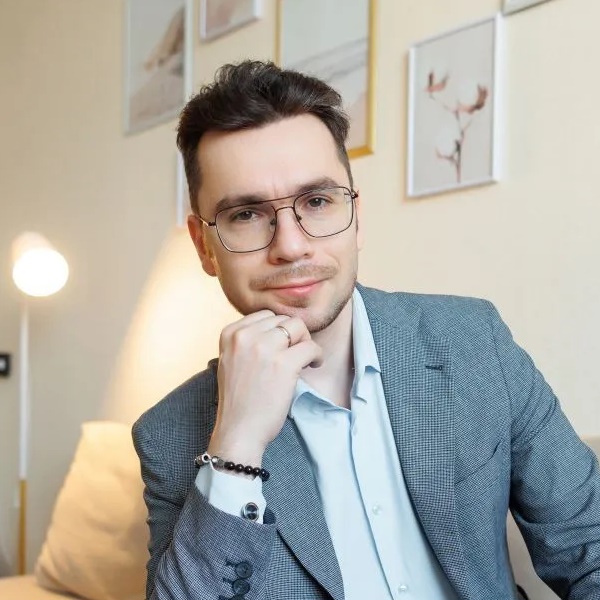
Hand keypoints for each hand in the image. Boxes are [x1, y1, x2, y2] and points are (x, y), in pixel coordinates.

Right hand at [208, 310, 322, 467]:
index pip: (265, 315)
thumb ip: (248, 341)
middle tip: (296, 354)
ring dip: (306, 342)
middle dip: (293, 335)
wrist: (238, 430)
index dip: (278, 330)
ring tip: (306, 359)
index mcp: (230, 333)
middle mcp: (245, 336)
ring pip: (298, 327)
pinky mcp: (283, 364)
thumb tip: (280, 327)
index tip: (283, 346)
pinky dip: (317, 355)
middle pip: (283, 319)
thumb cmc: (239, 400)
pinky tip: (313, 365)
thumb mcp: (231, 360)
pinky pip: (311, 346)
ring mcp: (264, 348)